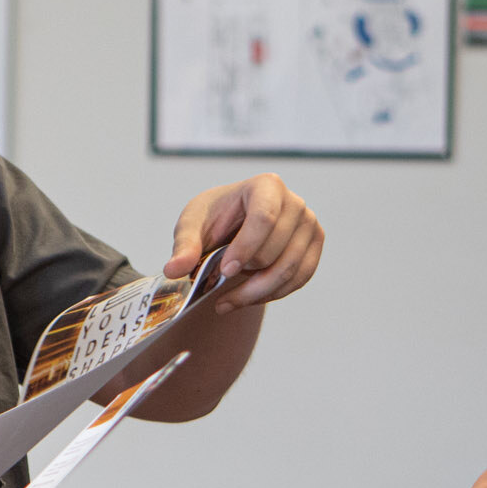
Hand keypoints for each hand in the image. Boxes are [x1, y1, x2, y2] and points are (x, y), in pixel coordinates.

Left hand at [165, 173, 322, 312]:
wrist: (233, 225)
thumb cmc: (214, 218)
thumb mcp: (192, 226)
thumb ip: (184, 246)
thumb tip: (173, 270)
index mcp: (266, 186)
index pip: (265, 218)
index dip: (246, 248)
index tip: (225, 272)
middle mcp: (294, 203)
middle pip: (276, 249)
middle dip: (246, 273)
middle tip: (217, 282)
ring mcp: (309, 225)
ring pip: (289, 270)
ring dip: (256, 293)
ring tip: (226, 302)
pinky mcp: (313, 247)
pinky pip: (298, 280)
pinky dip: (271, 295)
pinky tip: (245, 298)